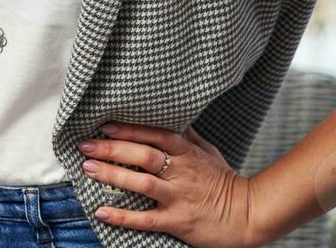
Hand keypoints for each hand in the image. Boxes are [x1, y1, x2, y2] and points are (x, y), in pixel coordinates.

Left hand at [82, 121, 263, 246]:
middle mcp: (182, 173)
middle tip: (85, 144)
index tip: (104, 124)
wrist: (250, 216)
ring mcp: (180, 197)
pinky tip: (101, 212)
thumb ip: (185, 134)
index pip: (156, 135)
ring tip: (88, 168)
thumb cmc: (224, 182)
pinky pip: (147, 220)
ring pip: (142, 184)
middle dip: (112, 149)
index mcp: (188, 153)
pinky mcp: (179, 222)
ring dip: (113, 176)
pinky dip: (123, 217)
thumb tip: (167, 113)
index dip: (130, 129)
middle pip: (144, 156)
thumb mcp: (208, 152)